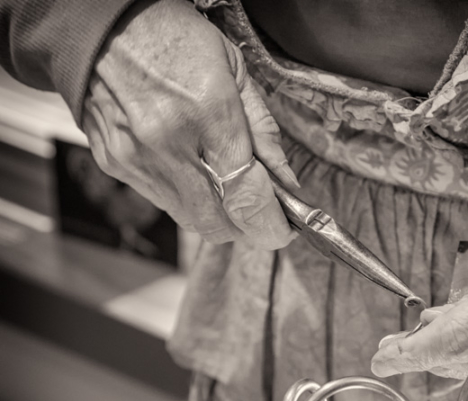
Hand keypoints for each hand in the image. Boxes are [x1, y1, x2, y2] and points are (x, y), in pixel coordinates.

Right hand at [81, 0, 296, 249]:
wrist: (100, 24)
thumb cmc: (173, 37)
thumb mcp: (236, 70)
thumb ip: (264, 132)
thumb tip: (286, 182)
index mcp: (208, 113)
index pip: (247, 196)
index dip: (271, 224)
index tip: (284, 228)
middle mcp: (168, 144)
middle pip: (218, 224)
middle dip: (246, 226)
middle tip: (260, 210)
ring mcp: (136, 158)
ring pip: (189, 219)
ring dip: (215, 212)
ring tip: (226, 181)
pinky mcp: (114, 164)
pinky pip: (161, 201)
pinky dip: (185, 195)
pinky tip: (191, 167)